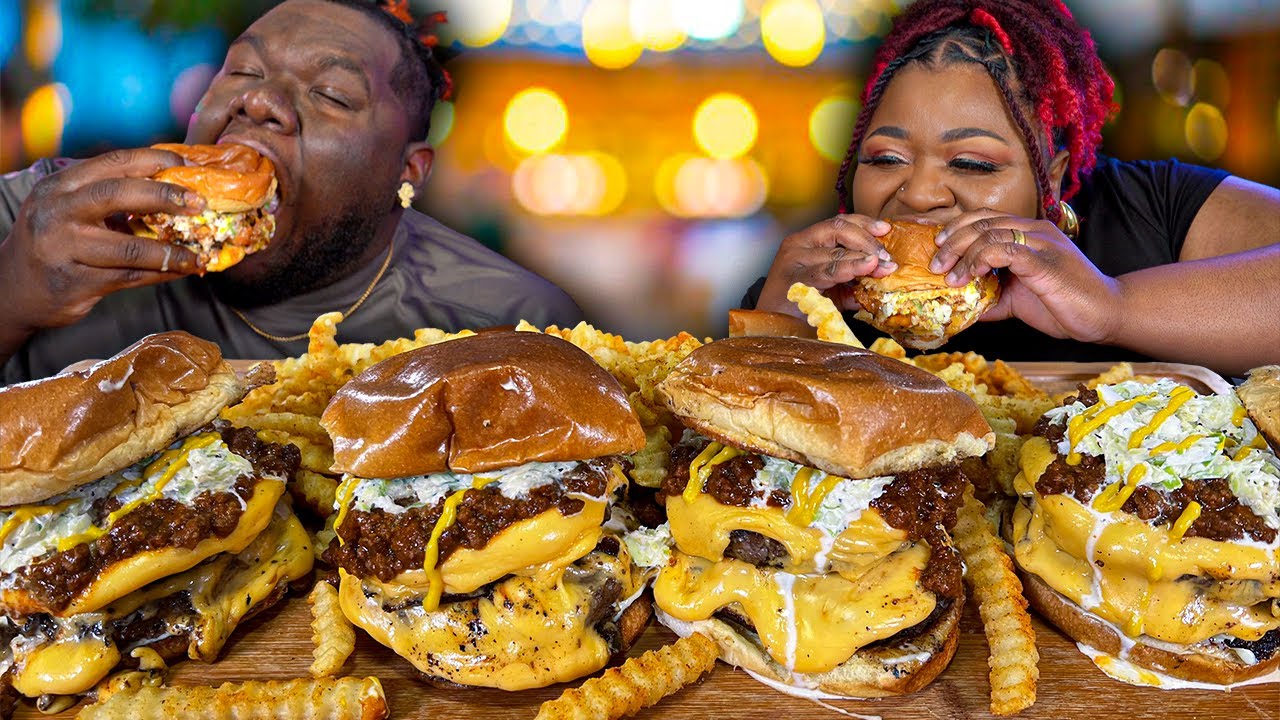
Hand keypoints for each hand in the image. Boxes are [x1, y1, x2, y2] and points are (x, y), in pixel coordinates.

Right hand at [0, 148, 203, 334]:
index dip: (154, 161)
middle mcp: (58, 212)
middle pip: (119, 194)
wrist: (13, 289)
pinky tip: (181, 271)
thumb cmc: (55, 242)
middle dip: (165, 196)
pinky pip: (130, 277)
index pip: (113, 162)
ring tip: (197, 254)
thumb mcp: (69, 208)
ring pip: (130, 247)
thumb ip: (108, 195)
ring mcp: (64, 248)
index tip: (186, 164)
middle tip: (199, 203)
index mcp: (61, 185)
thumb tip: (172, 186)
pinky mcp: (75, 282)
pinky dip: (161, 274)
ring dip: (171, 252)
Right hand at [756, 214, 896, 315]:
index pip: (838, 222)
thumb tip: (885, 274)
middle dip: (867, 241)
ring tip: (881, 266)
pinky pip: (826, 271)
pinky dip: (849, 268)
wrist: (773, 329)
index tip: (885, 230)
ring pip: (835, 251)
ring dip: (863, 257)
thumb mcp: (832, 288)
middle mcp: (797, 244)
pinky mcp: (793, 280)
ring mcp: (793, 261)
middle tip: (887, 258)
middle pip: (838, 229)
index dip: (864, 223)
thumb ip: (854, 279)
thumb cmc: (801, 306)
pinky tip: (865, 268)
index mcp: (806, 241)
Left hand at [929, 209, 1121, 341]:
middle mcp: (1034, 230)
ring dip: (962, 255)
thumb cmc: (1064, 304)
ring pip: (989, 233)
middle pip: (981, 221)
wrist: (1105, 315)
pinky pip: (1004, 250)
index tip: (936, 247)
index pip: (984, 217)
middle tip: (935, 264)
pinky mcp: (1044, 261)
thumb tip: (961, 307)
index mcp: (1029, 233)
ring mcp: (1041, 243)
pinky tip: (973, 276)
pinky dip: (981, 261)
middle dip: (951, 241)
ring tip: (950, 276)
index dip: (956, 228)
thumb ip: (991, 297)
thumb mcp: (1017, 299)